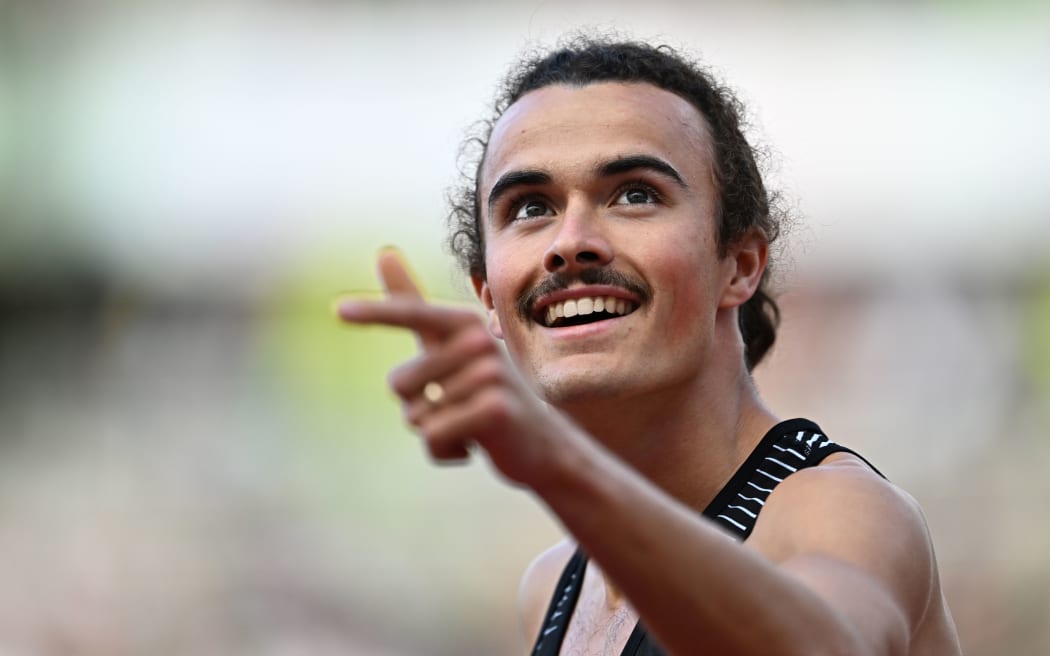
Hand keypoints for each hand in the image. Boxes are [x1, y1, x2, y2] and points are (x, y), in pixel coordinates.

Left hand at [337, 249, 574, 484]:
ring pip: (416, 416)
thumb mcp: (446, 344)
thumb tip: (384, 252)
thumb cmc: (481, 390)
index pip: (411, 314)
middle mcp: (478, 342)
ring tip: (467, 424)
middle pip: (399, 384)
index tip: (338, 310)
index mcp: (463, 322)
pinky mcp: (493, 410)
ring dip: (433, 432)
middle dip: (416, 408)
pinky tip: (472, 446)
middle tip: (456, 407)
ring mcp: (489, 375)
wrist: (538, 443)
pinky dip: (444, 451)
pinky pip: (433, 436)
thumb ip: (412, 303)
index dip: (373, 313)